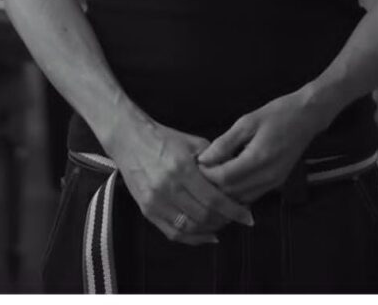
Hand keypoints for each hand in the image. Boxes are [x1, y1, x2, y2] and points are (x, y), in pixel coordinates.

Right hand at [108, 112, 254, 245]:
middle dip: (225, 220)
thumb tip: (236, 176)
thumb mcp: (193, 142)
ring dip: (210, 229)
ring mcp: (156, 201)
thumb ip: (214, 160)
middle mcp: (168, 188)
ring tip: (223, 224)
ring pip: (190, 228)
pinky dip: (192, 238)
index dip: (233, 211)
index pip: (213, 199)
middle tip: (236, 218)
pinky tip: (206, 235)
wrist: (129, 140)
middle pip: (203, 216)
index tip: (247, 216)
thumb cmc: (164, 138)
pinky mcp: (147, 210)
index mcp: (182, 168)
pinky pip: (173, 233)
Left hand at [195, 91, 321, 202]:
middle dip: (212, 188)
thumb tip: (203, 159)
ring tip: (208, 182)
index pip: (225, 177)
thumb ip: (225, 143)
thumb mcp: (247, 121)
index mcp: (259, 158)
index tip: (193, 167)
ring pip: (241, 200)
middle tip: (196, 178)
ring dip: (223, 195)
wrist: (306, 117)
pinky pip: (251, 196)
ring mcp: (273, 183)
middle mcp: (267, 176)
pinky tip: (226, 185)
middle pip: (231, 193)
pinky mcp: (276, 184)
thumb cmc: (277, 114)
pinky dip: (236, 195)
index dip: (206, 175)